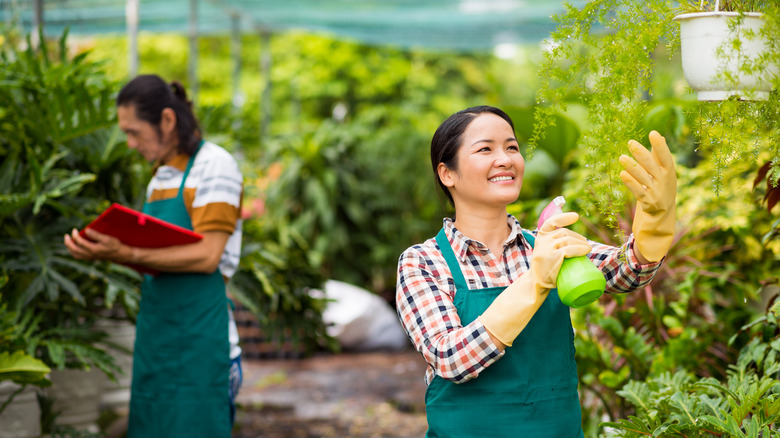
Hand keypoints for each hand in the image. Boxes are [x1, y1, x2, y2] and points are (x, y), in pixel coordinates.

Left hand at [64, 228, 131, 262]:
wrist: (119, 254)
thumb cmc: (114, 245)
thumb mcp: (107, 238)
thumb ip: (96, 235)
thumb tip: (86, 230)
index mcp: (93, 249)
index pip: (79, 242)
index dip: (74, 235)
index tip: (74, 229)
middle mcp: (90, 254)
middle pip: (74, 249)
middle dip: (68, 242)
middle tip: (66, 235)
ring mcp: (89, 257)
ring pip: (75, 254)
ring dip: (69, 247)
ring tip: (68, 240)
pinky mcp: (90, 258)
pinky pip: (78, 256)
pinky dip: (74, 251)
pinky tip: (74, 246)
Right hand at [532, 212, 592, 289]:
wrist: (536, 284)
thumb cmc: (545, 268)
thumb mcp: (545, 251)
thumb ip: (553, 244)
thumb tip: (577, 239)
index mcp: (540, 237)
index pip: (551, 222)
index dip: (564, 218)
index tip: (575, 216)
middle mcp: (542, 240)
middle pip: (564, 233)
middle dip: (578, 237)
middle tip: (586, 245)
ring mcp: (547, 248)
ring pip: (568, 240)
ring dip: (581, 243)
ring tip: (588, 249)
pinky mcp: (552, 257)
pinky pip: (569, 249)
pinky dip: (579, 249)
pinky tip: (585, 251)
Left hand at [619, 131, 676, 261]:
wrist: (663, 214)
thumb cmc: (661, 187)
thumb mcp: (664, 173)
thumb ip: (659, 156)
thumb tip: (658, 135)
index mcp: (669, 172)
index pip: (666, 157)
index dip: (660, 146)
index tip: (653, 133)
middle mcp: (664, 182)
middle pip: (652, 166)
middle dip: (641, 154)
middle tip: (630, 142)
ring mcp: (656, 192)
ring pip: (643, 178)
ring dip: (632, 167)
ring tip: (622, 157)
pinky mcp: (647, 202)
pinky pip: (638, 191)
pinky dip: (630, 183)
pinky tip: (622, 174)